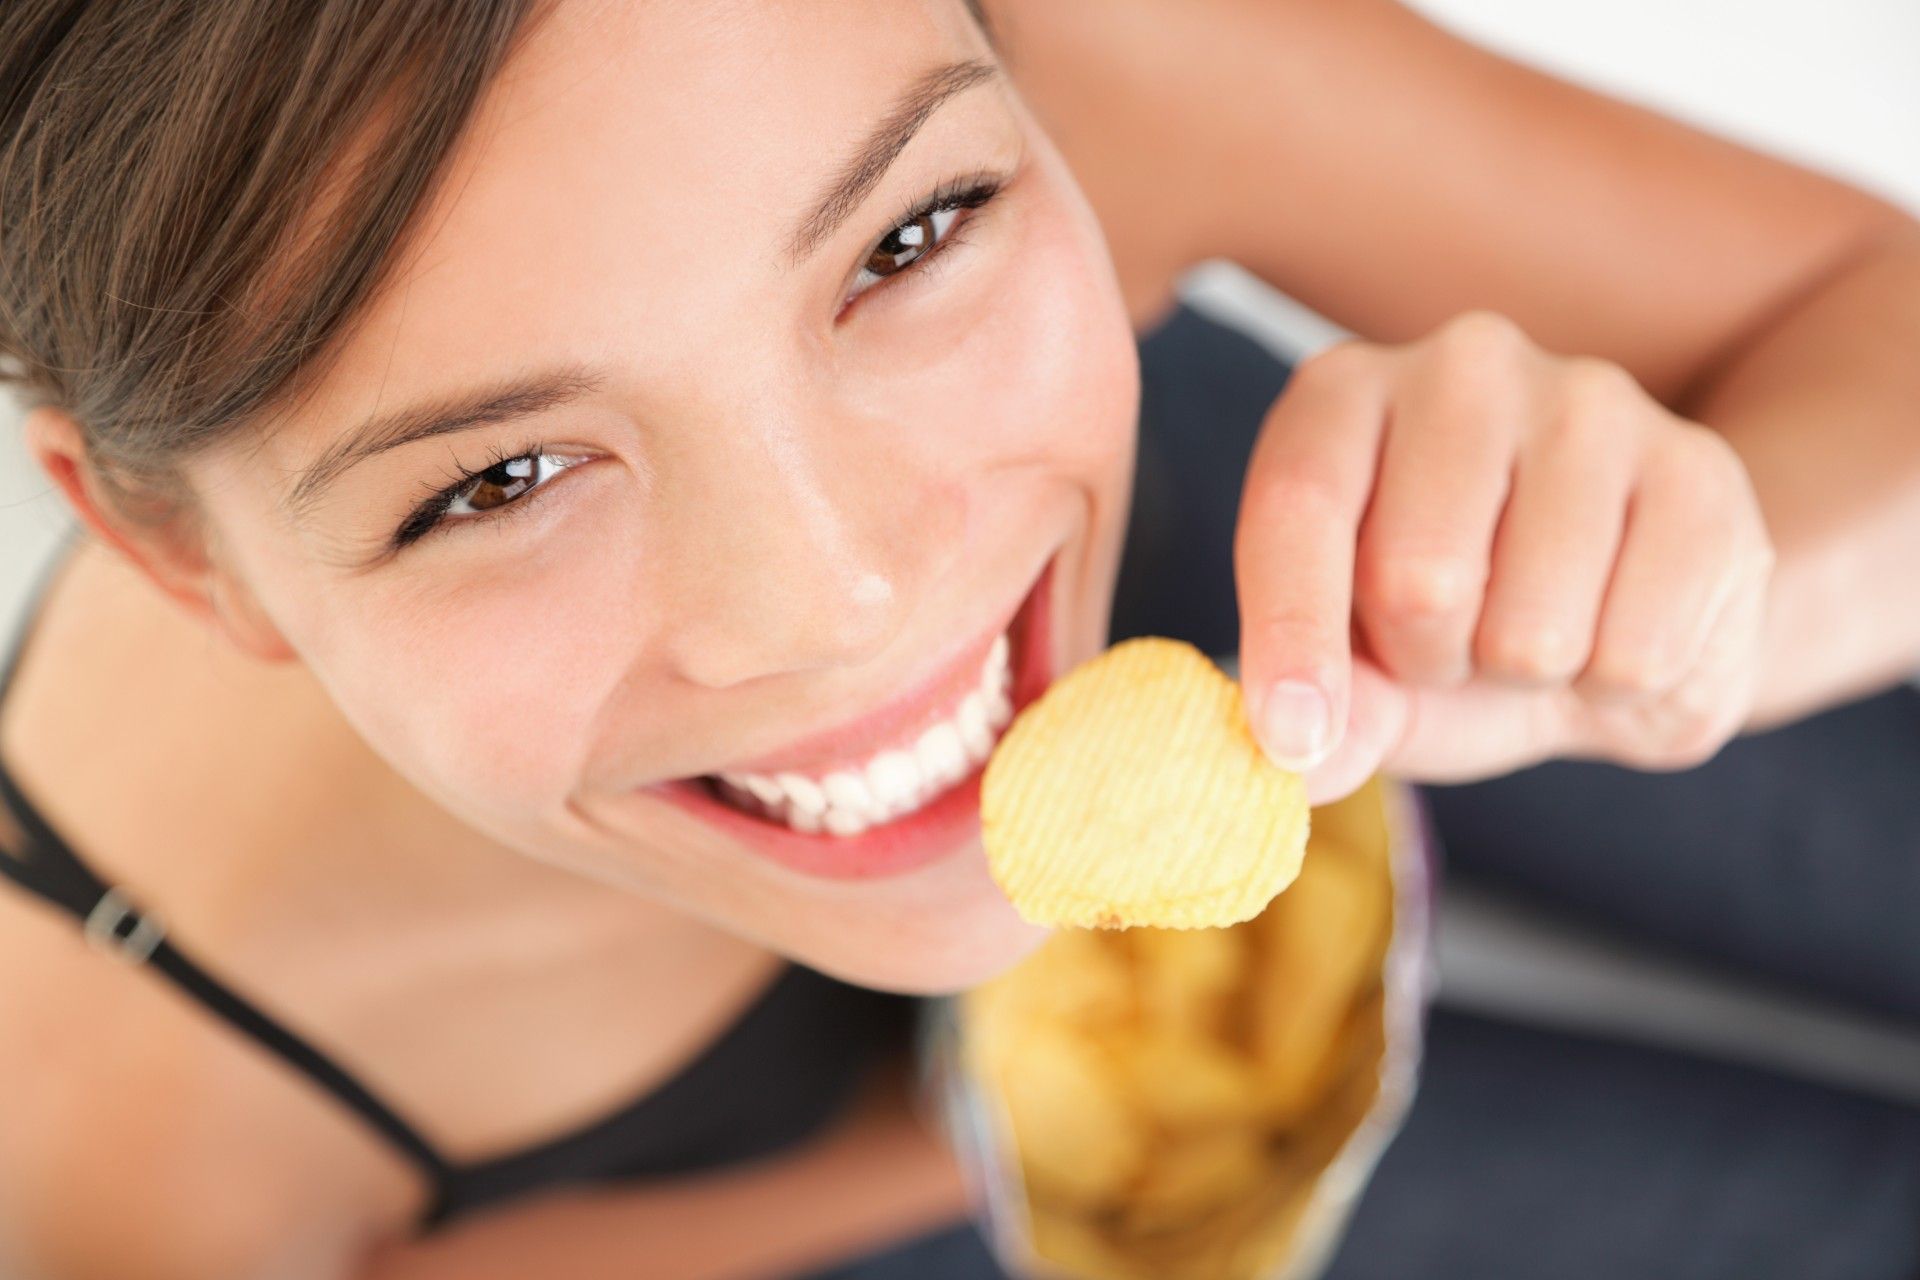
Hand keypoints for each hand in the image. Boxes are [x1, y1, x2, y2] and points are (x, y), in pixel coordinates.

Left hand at [1234, 310, 1774, 804]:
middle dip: (1429, 661)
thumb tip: (1297, 767)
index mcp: (1343, 395)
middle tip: (1452, 642)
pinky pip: (1638, 654)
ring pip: (1531, 630)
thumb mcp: (1369, 673)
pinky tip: (1615, 628)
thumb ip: (1335, 711)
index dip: (1291, 634)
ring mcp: (1592, 403)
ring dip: (1524, 678)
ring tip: (1531, 630)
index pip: (1299, 506)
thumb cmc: (1455, 626)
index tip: (1292, 738)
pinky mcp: (1701, 471)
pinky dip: (1617, 688)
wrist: (1623, 608)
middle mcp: (1464, 366)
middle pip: (1417, 581)